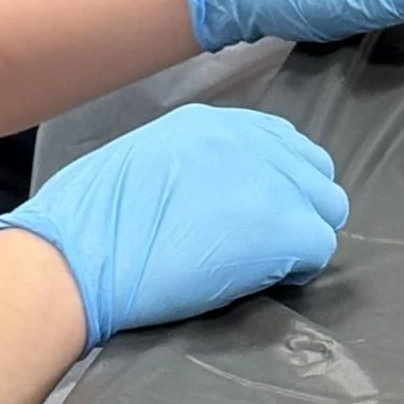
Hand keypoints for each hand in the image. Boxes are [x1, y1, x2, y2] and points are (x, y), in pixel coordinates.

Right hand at [0, 103, 348, 348]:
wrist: (76, 257)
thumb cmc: (87, 222)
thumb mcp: (144, 162)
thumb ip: (193, 166)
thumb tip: (215, 191)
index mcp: (210, 123)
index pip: (280, 141)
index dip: (277, 181)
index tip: (257, 210)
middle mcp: (247, 140)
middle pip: (313, 171)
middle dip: (298, 206)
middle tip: (263, 243)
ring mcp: (268, 181)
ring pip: (327, 207)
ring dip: (303, 235)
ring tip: (263, 262)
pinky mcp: (280, 227)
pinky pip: (320, 248)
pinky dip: (299, 269)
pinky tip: (263, 280)